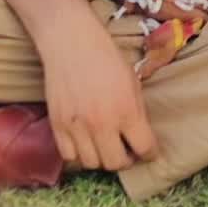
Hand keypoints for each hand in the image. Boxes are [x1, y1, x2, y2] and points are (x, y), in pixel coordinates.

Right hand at [41, 12, 156, 172]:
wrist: (72, 43)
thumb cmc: (106, 58)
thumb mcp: (133, 83)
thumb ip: (136, 112)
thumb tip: (139, 137)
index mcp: (127, 111)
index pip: (144, 148)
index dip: (150, 153)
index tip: (149, 151)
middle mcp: (102, 123)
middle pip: (116, 163)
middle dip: (126, 160)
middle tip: (127, 151)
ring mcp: (77, 126)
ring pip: (92, 163)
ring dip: (101, 158)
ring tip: (105, 146)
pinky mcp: (57, 125)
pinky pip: (69, 156)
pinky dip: (79, 155)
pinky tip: (86, 143)